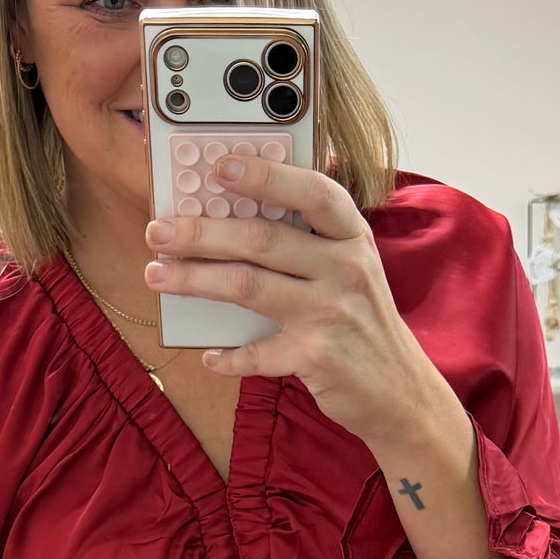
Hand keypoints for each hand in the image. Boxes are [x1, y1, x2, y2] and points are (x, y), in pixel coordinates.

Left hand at [144, 153, 491, 558]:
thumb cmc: (365, 325)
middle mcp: (345, 269)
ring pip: (247, 286)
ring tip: (157, 274)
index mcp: (353, 239)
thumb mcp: (356, 269)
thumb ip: (318, 236)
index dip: (265, 174)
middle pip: (261, 239)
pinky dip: (229, 356)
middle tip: (159, 229)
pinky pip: (257, 352)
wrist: (402, 393)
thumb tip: (257, 196)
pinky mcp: (316, 357)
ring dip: (194, 279)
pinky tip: (209, 355)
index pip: (311, 192)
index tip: (219, 165)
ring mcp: (331, 313)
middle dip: (202, 232)